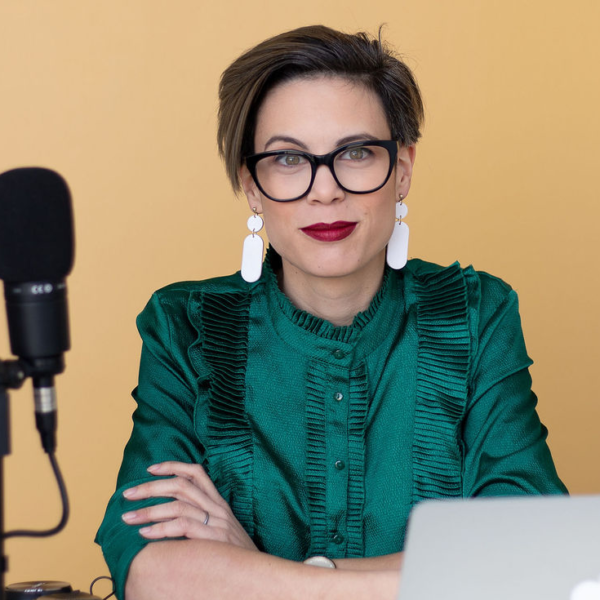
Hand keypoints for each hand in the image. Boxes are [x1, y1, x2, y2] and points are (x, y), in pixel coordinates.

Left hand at [121, 461, 257, 551]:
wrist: (258, 573)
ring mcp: (217, 522)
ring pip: (179, 504)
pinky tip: (144, 534)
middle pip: (181, 485)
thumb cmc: (234, 555)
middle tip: (127, 494)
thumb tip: (166, 518)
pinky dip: (161, 528)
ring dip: (149, 510)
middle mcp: (218, 508)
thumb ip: (199, 520)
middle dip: (151, 487)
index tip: (150, 469)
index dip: (172, 466)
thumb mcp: (221, 531)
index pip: (196, 473)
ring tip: (128, 517)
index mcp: (218, 503)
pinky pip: (183, 526)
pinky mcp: (214, 539)